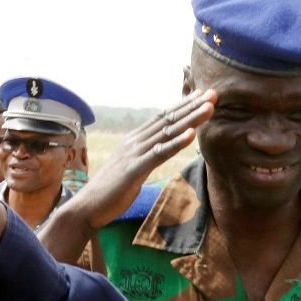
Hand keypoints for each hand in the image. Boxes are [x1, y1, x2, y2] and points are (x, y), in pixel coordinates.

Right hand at [40, 89, 214, 262]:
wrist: (86, 207)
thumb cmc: (110, 192)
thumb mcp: (131, 169)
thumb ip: (144, 157)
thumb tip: (157, 153)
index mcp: (134, 140)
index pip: (163, 118)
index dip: (183, 106)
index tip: (202, 95)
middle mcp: (135, 141)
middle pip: (168, 120)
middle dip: (192, 106)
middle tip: (214, 93)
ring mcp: (134, 153)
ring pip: (167, 133)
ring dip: (190, 119)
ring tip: (209, 107)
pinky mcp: (134, 169)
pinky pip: (158, 154)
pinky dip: (176, 143)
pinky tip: (191, 134)